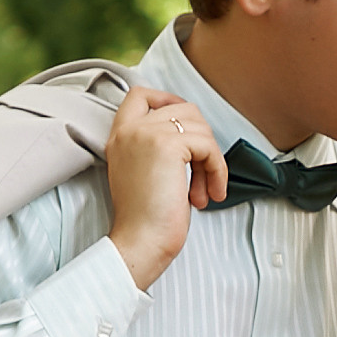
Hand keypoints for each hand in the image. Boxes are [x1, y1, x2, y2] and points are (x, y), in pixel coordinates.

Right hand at [105, 86, 228, 289]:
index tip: (188, 129)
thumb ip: (158, 148)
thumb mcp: (144, 173)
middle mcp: (129, 130)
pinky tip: (210, 194)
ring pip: (199, 126)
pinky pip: (207, 145)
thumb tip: (194, 135)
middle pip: (182, 108)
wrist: (140, 242)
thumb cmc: (145, 221)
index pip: (140, 94)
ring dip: (211, 160)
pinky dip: (217, 169)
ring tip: (205, 192)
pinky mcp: (167, 144)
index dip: (170, 101)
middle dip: (202, 140)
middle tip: (203, 176)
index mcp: (120, 136)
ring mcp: (146, 134)